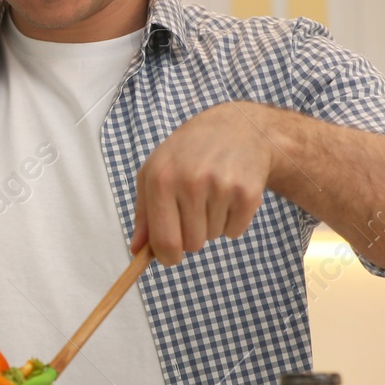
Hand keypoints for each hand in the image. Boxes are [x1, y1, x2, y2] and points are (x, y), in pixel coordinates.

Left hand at [130, 102, 278, 265]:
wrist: (237, 127)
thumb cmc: (188, 153)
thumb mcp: (155, 172)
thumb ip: (144, 214)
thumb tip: (137, 251)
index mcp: (162, 178)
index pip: (164, 241)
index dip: (167, 256)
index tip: (170, 256)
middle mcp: (191, 181)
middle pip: (192, 245)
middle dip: (192, 235)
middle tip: (195, 207)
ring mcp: (221, 186)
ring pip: (213, 237)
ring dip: (212, 224)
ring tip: (212, 192)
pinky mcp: (248, 193)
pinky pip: (235, 232)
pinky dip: (232, 221)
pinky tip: (229, 194)